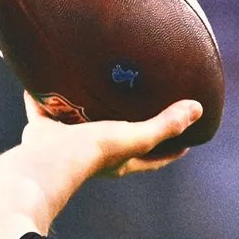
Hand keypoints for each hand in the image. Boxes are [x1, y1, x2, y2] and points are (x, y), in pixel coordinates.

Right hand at [20, 91, 199, 177]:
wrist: (46, 161)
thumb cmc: (94, 152)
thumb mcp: (136, 136)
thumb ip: (165, 124)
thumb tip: (198, 109)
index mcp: (121, 160)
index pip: (154, 158)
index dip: (171, 151)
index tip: (187, 141)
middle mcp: (95, 154)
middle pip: (117, 138)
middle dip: (126, 125)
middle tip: (138, 104)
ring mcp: (67, 144)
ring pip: (78, 123)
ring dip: (83, 109)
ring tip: (92, 88)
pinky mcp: (43, 133)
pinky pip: (42, 110)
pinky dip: (39, 97)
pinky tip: (40, 78)